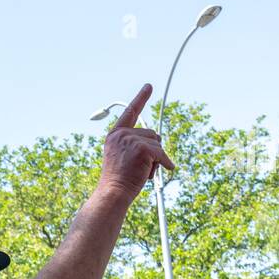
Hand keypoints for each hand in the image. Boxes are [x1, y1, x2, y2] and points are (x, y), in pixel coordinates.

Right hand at [99, 84, 175, 201]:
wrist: (113, 192)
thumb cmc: (119, 180)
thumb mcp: (122, 156)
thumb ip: (135, 144)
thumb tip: (157, 140)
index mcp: (115, 135)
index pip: (130, 112)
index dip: (141, 98)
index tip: (149, 86)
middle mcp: (122, 134)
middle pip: (151, 134)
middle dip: (153, 150)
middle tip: (139, 167)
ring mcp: (131, 140)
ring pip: (158, 143)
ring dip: (156, 159)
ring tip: (141, 171)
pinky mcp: (142, 148)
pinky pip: (162, 154)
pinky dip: (165, 163)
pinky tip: (165, 170)